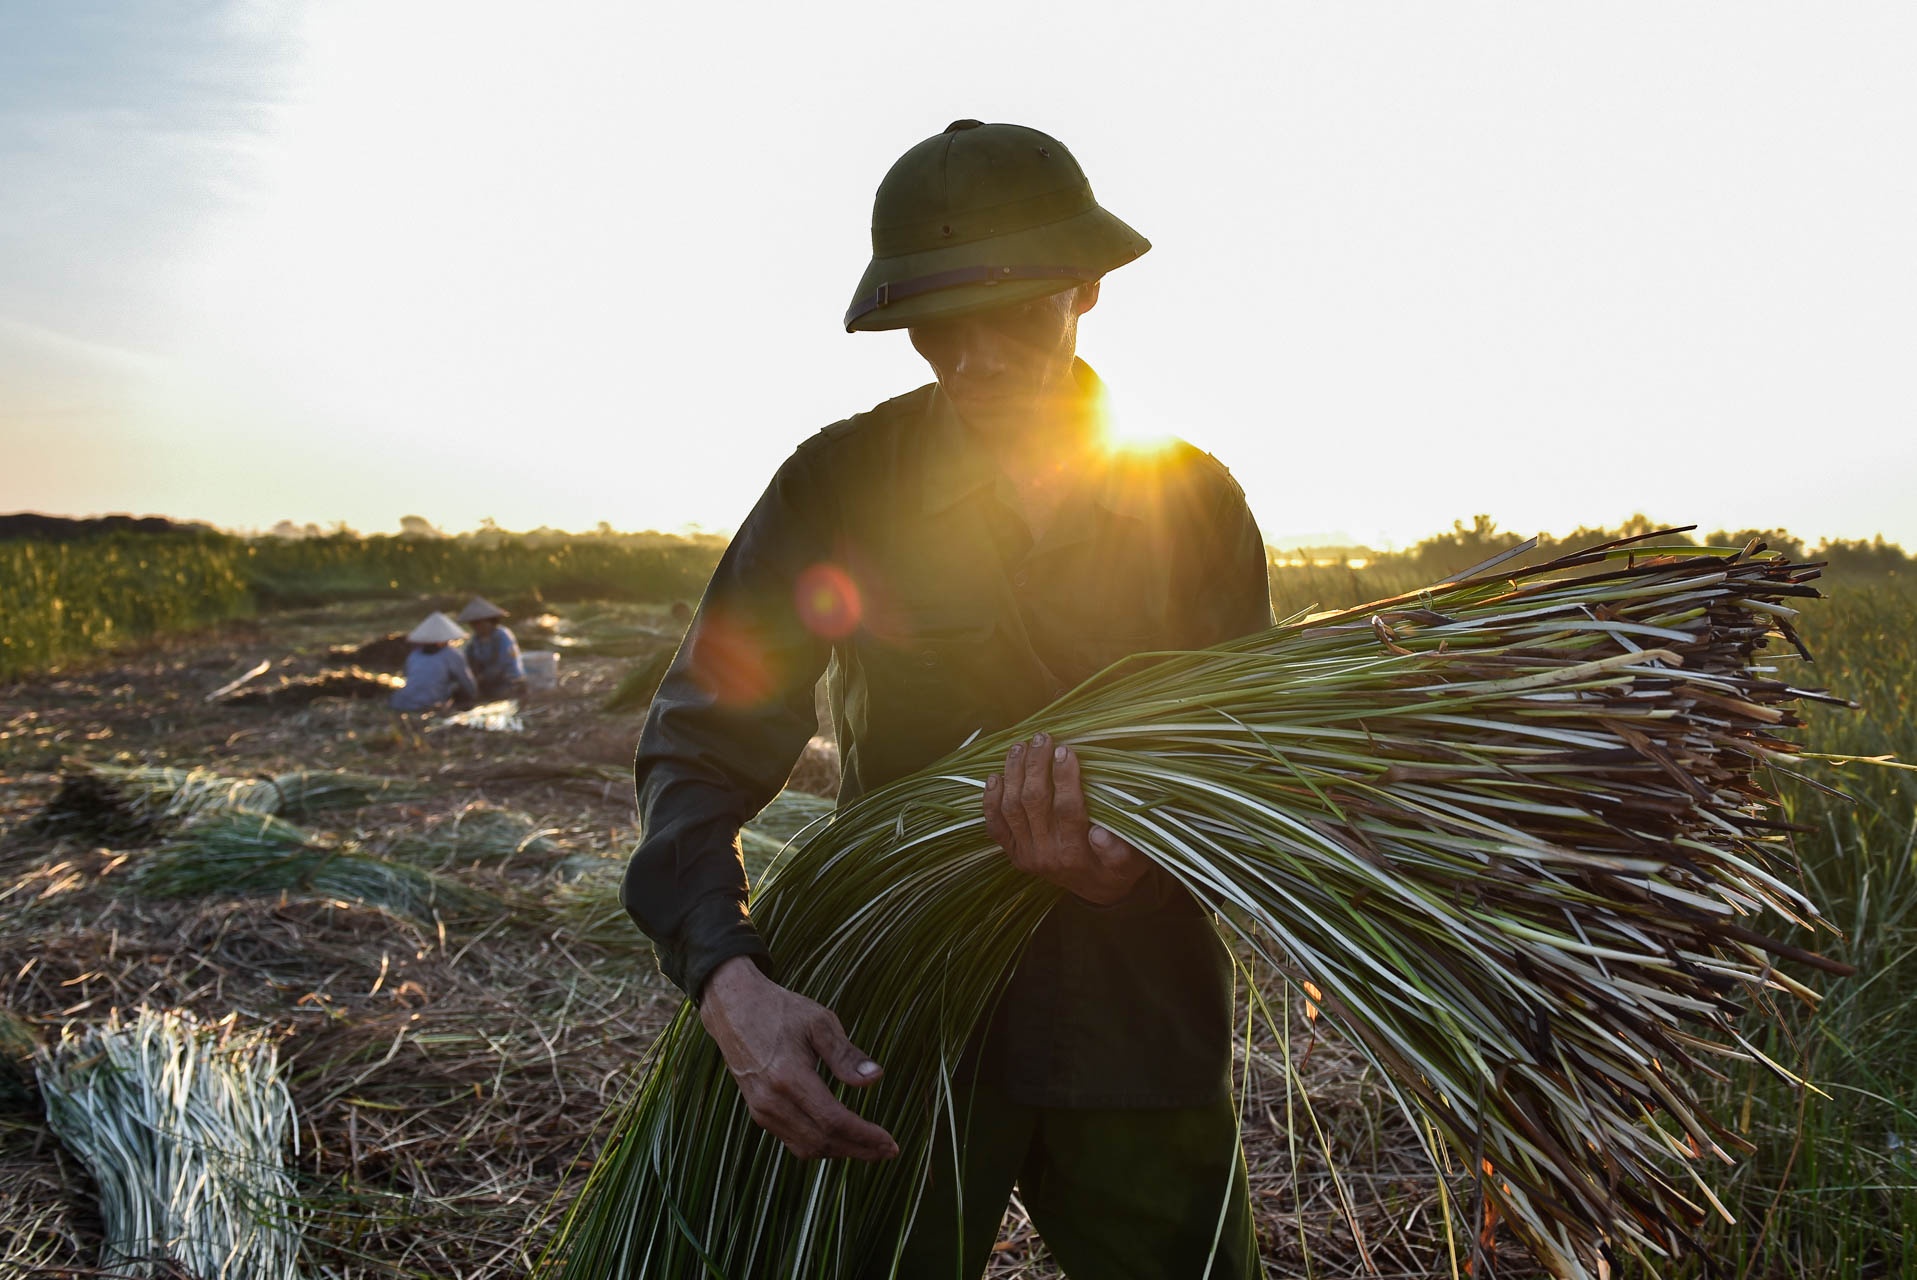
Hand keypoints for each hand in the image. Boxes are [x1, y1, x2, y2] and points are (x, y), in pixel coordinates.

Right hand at [699, 956, 898, 1161]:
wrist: (733, 1008)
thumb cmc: (780, 1010)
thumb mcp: (819, 1022)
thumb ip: (846, 1054)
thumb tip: (876, 1078)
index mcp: (789, 1077)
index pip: (834, 1121)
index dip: (865, 1136)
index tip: (890, 1143)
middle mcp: (772, 1101)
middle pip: (823, 1141)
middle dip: (859, 1150)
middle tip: (887, 1150)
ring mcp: (761, 1109)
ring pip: (807, 1147)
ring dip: (841, 1151)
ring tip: (869, 1147)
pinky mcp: (758, 1112)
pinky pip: (792, 1140)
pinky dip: (820, 1145)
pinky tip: (840, 1137)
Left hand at [984, 731, 1149, 905]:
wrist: (1098, 893)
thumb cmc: (1117, 869)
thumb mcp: (1130, 862)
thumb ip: (1118, 850)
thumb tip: (1100, 833)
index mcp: (1075, 853)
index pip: (1066, 808)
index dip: (1065, 777)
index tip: (1066, 749)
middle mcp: (1046, 854)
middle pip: (1034, 801)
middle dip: (1036, 765)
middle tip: (1042, 738)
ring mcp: (1026, 854)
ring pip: (1012, 807)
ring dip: (1013, 773)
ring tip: (1020, 746)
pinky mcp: (1013, 853)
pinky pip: (995, 826)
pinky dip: (990, 801)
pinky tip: (994, 776)